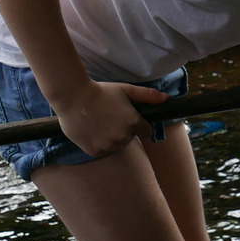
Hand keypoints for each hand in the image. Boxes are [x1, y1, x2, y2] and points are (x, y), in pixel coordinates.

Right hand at [52, 80, 168, 156]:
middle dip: (124, 130)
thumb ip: (147, 95)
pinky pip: (102, 150)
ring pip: (116, 146)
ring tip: (100, 123)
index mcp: (133, 122)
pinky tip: (92, 130)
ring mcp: (108, 145)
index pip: (146, 132)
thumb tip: (166, 99)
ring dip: (112, 139)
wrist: (73, 97)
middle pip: (130, 139)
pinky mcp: (94, 151)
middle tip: (110, 117)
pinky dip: (99, 143)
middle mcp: (122, 136)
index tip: (130, 119)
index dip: (140, 126)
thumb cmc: (101, 91)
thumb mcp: (126, 89)